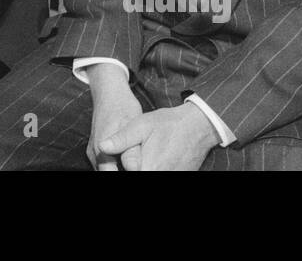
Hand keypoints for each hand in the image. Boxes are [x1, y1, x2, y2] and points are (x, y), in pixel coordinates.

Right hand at [84, 65, 143, 170]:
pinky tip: (131, 160)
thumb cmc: (122, 107)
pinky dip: (117, 166)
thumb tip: (134, 170)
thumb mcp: (132, 127)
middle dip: (124, 172)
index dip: (125, 175)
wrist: (109, 93)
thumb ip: (132, 151)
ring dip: (120, 169)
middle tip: (142, 166)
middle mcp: (94, 154)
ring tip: (138, 164)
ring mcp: (94, 153)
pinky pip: (106, 165)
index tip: (140, 169)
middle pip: (109, 174)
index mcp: (102, 150)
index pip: (111, 175)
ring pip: (107, 170)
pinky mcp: (96, 151)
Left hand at [95, 102, 219, 170]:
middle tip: (136, 156)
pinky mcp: (180, 176)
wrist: (199, 126)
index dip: (121, 169)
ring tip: (143, 156)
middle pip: (141, 175)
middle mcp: (163, 176)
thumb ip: (121, 139)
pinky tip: (152, 160)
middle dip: (130, 168)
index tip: (119, 163)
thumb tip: (102, 146)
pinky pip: (164, 175)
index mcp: (149, 169)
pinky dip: (155, 168)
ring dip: (144, 168)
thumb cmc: (168, 124)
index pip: (128, 174)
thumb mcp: (141, 125)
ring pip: (151, 176)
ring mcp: (173, 178)